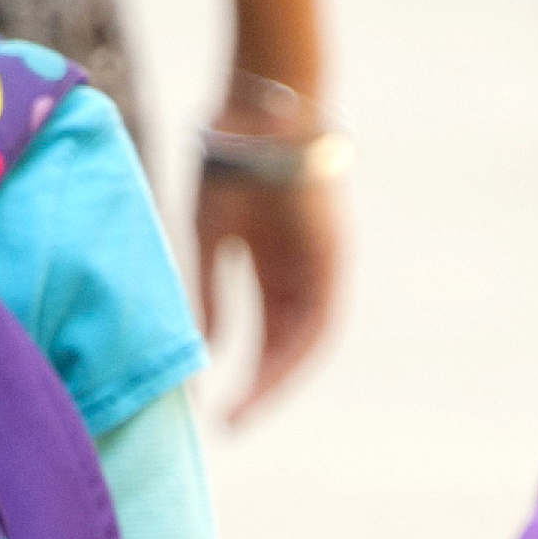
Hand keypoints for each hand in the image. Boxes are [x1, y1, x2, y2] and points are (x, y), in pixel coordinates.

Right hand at [195, 166, 342, 422]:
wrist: (258, 113)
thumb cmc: (230, 162)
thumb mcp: (209, 239)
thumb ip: (208, 294)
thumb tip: (203, 350)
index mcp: (271, 268)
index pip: (262, 337)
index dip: (242, 374)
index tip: (213, 408)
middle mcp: (300, 274)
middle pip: (284, 348)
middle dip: (259, 389)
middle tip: (230, 425)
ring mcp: (320, 268)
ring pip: (305, 341)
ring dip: (278, 379)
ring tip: (246, 410)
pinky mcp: (333, 259)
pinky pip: (321, 319)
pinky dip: (298, 350)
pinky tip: (271, 374)